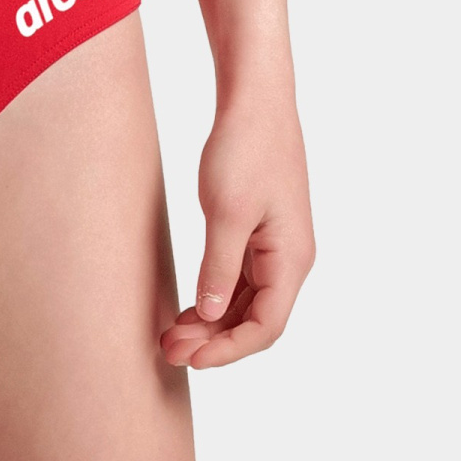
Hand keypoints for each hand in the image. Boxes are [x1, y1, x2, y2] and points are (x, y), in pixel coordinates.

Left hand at [160, 93, 313, 370]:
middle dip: (215, 341)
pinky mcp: (260, 233)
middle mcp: (290, 259)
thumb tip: (212, 316)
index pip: (266, 326)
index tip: (192, 359)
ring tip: (172, 335)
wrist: (254, 100)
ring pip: (247, 303)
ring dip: (213, 323)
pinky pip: (241, 280)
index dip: (230, 350)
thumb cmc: (245, 148)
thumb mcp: (227, 212)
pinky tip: (189, 308)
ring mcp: (276, 247)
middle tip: (169, 350)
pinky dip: (216, 298)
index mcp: (292, 258)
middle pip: (257, 320)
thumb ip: (219, 268)